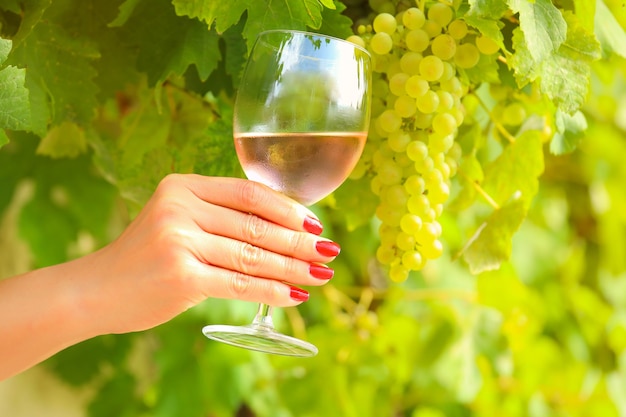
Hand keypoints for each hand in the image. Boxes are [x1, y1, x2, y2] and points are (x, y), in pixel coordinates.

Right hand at [80, 174, 338, 334]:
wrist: (96, 290)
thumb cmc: (145, 257)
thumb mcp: (177, 222)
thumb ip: (220, 218)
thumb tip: (285, 229)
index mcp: (182, 186)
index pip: (249, 193)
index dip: (288, 208)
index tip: (314, 223)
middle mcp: (180, 207)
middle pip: (256, 225)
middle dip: (299, 241)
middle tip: (328, 251)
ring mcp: (179, 241)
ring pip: (253, 255)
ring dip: (293, 267)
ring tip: (320, 274)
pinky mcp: (182, 276)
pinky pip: (240, 283)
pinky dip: (272, 290)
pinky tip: (296, 295)